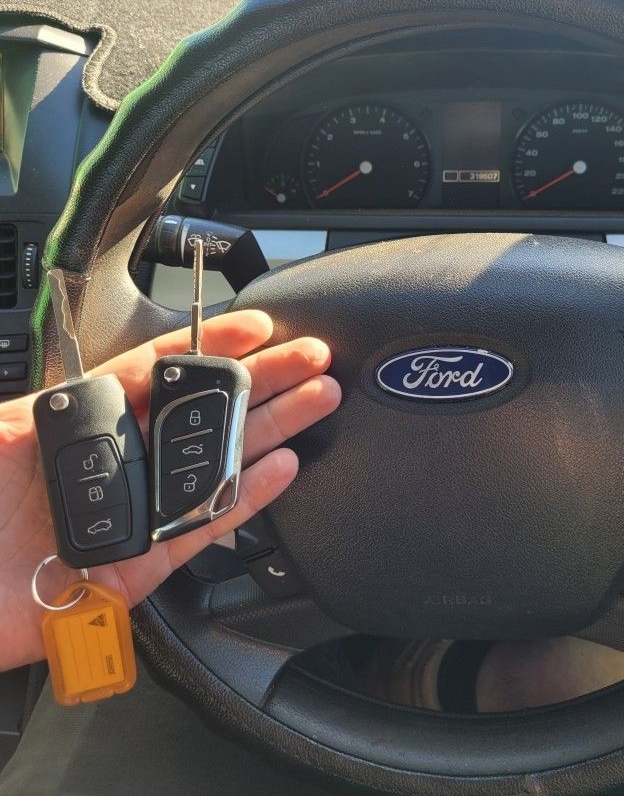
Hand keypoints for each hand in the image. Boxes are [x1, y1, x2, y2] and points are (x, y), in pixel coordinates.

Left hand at [0, 311, 340, 671]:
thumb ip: (39, 402)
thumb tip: (86, 366)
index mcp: (83, 423)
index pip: (158, 369)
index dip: (210, 344)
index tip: (258, 326)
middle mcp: (120, 461)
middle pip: (204, 410)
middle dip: (262, 379)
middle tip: (311, 356)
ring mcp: (136, 511)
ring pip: (218, 461)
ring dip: (272, 428)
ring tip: (318, 398)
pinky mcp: (143, 564)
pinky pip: (207, 526)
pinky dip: (248, 497)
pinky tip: (284, 466)